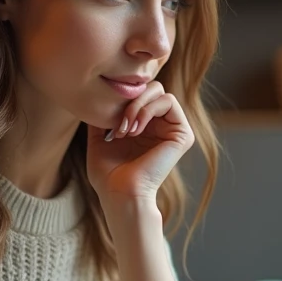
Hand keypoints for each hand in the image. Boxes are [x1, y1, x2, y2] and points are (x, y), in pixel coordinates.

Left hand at [86, 80, 194, 204]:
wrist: (119, 192)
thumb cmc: (108, 173)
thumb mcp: (99, 137)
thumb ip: (103, 115)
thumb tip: (99, 94)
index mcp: (146, 126)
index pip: (139, 93)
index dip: (122, 98)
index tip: (107, 122)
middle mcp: (162, 126)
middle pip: (151, 87)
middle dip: (131, 99)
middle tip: (119, 124)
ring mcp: (174, 129)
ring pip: (159, 91)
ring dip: (137, 105)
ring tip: (126, 129)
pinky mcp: (182, 134)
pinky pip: (168, 101)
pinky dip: (147, 110)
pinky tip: (135, 129)